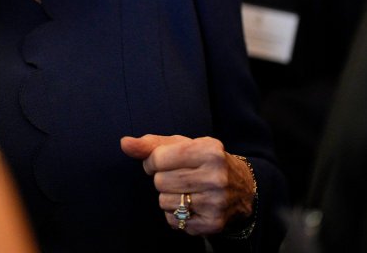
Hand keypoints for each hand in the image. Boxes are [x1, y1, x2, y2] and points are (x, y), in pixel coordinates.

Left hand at [120, 134, 254, 235]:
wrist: (243, 188)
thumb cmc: (204, 161)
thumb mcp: (182, 145)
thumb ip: (150, 144)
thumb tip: (124, 143)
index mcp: (209, 150)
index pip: (158, 158)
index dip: (153, 161)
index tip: (163, 162)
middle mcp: (215, 176)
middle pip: (160, 181)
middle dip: (162, 179)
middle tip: (178, 177)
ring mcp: (216, 202)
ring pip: (164, 202)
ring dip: (168, 197)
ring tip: (185, 191)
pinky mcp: (213, 223)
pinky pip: (174, 220)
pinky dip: (176, 214)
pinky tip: (191, 205)